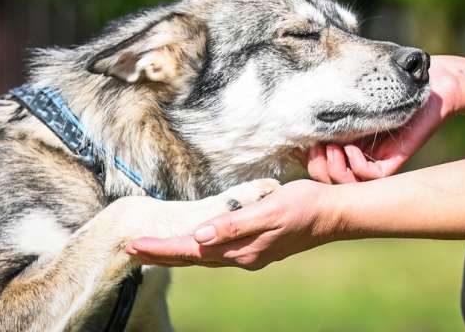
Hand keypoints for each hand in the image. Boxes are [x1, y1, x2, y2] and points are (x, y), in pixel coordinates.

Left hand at [126, 180, 336, 269]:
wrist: (333, 214)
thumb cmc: (304, 206)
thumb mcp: (269, 210)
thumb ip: (234, 225)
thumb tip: (199, 236)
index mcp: (241, 249)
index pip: (191, 250)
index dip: (161, 248)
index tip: (134, 245)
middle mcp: (242, 256)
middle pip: (193, 258)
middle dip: (161, 255)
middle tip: (131, 250)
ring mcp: (250, 253)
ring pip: (204, 256)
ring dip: (177, 254)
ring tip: (153, 250)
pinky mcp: (257, 246)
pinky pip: (218, 252)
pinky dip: (197, 249)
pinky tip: (194, 245)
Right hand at [307, 55, 464, 182]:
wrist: (433, 81)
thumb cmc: (395, 79)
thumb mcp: (353, 92)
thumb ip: (331, 104)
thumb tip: (297, 114)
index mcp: (345, 141)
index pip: (317, 163)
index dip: (304, 159)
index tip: (299, 142)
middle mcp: (359, 156)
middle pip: (327, 181)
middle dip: (315, 168)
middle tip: (314, 149)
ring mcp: (375, 160)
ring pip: (346, 185)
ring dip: (333, 169)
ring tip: (331, 149)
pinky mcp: (393, 161)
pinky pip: (370, 178)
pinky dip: (356, 167)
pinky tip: (351, 148)